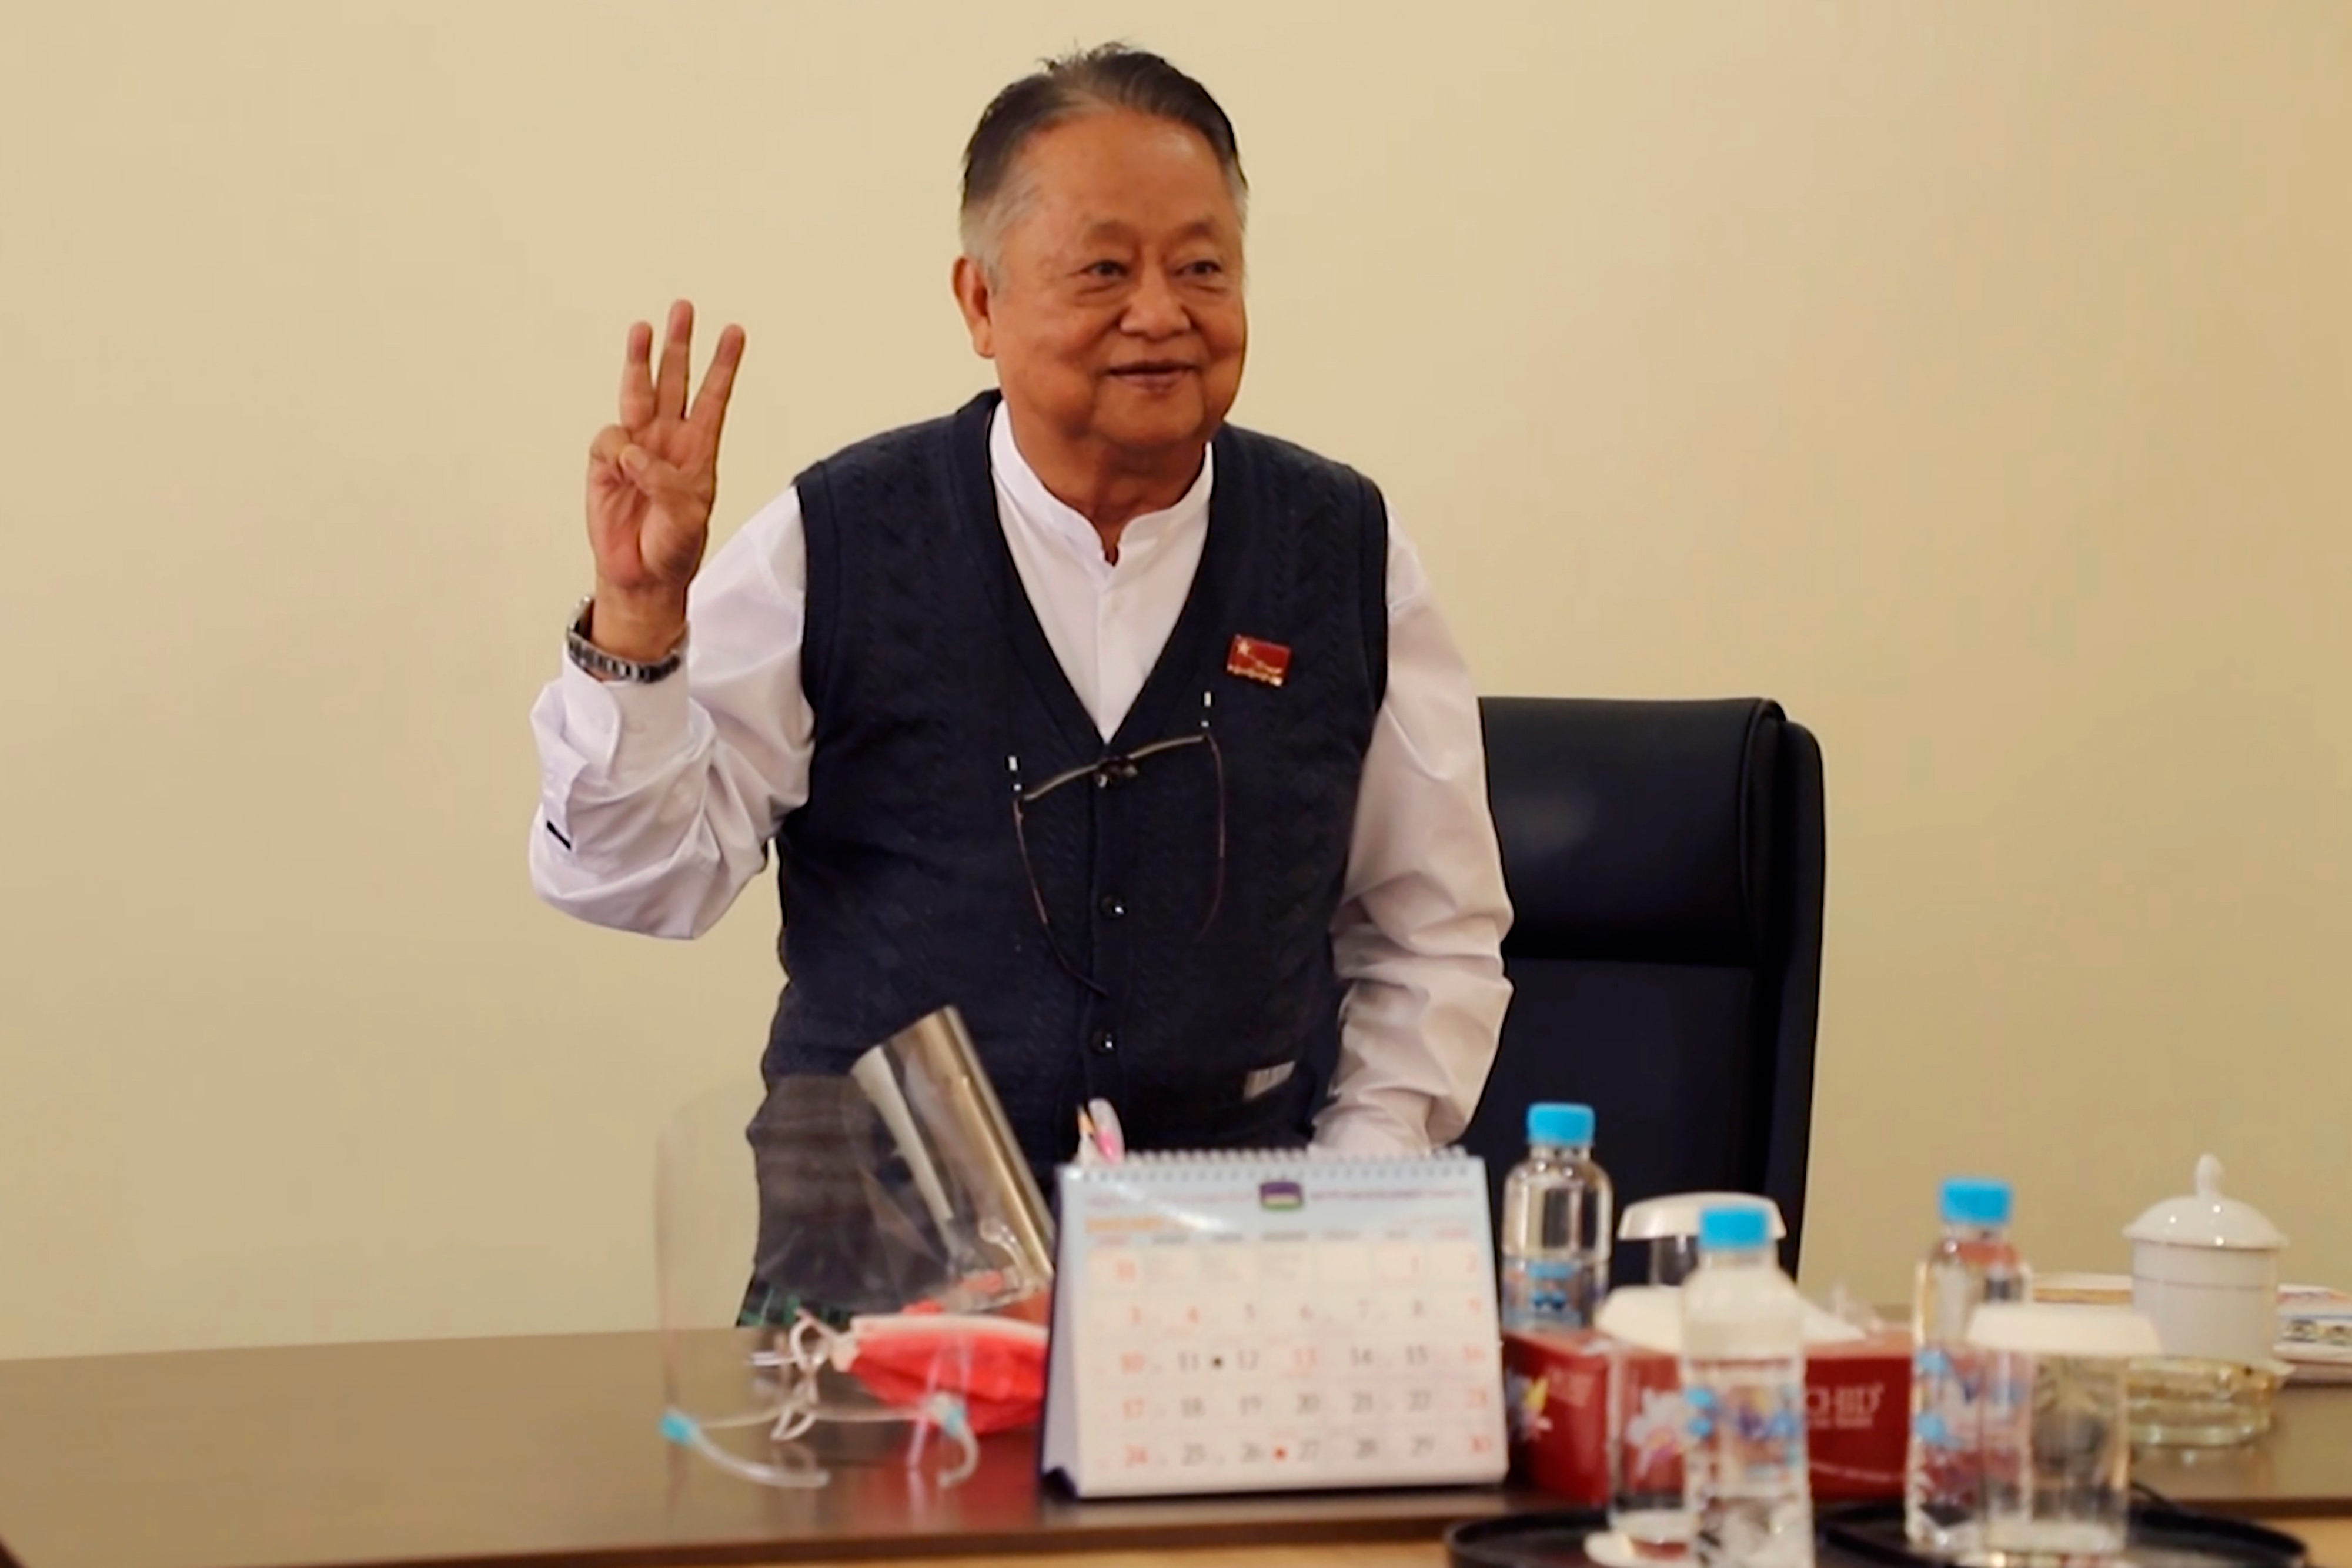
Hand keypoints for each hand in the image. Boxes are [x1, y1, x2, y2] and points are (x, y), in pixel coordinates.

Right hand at [584, 300, 744, 659]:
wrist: (641, 575)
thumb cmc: (674, 548)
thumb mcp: (685, 516)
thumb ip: (664, 480)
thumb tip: (633, 451)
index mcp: (699, 451)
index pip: (713, 398)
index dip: (723, 365)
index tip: (734, 332)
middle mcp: (668, 441)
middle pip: (675, 382)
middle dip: (679, 345)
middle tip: (684, 309)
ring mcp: (636, 448)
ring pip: (639, 392)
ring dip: (641, 360)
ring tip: (644, 327)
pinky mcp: (606, 462)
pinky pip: (609, 439)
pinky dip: (614, 451)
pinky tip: (621, 468)